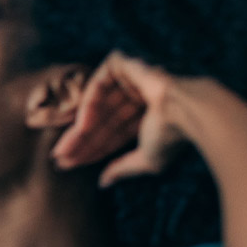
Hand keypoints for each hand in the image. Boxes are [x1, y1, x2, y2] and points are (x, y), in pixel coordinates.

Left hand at [52, 51, 194, 186]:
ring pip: (96, 106)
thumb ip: (123, 168)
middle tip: (59, 160)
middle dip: (79, 142)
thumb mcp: (146, 159)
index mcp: (147, 114)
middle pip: (101, 121)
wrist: (187, 111)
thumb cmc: (173, 135)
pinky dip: (87, 106)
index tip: (69, 164)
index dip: (91, 149)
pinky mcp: (124, 63)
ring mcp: (131, 78)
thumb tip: (103, 182)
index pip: (112, 133)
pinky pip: (98, 84)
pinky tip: (80, 129)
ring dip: (78, 130)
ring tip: (62, 151)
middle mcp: (138, 95)